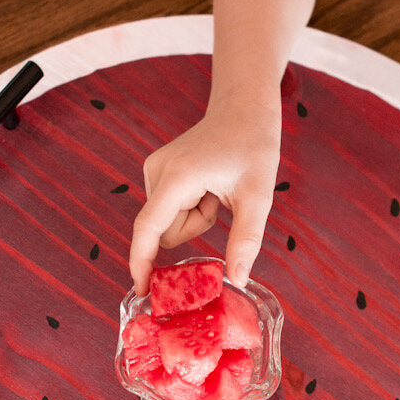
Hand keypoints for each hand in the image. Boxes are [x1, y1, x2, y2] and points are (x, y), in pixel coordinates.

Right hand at [129, 99, 280, 294]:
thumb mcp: (258, 196)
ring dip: (196, 217)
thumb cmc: (254, 145)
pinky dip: (192, 206)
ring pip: (169, 223)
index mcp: (178, 177)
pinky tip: (207, 184)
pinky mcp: (158, 172)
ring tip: (216, 189)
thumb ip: (246, 239)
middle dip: (195, 228)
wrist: (243, 108)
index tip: (141, 291)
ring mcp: (154, 170)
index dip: (141, 262)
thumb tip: (238, 280)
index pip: (148, 229)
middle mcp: (157, 171)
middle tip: (221, 201)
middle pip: (166, 231)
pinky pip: (171, 210)